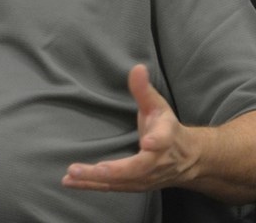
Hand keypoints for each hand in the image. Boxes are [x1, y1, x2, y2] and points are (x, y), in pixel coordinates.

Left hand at [62, 64, 196, 192]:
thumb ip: (144, 89)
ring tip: (71, 174)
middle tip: (92, 168)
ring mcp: (144, 178)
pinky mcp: (132, 185)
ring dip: (94, 180)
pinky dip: (90, 186)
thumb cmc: (167, 128)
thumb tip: (137, 67)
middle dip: (112, 170)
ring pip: (120, 182)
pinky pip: (111, 187)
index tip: (148, 142)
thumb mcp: (159, 106)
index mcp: (166, 139)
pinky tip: (69, 182)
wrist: (187, 160)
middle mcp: (156, 163)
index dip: (156, 141)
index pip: (163, 141)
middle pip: (135, 169)